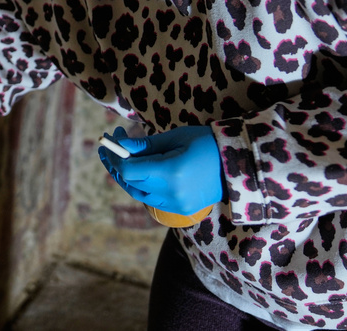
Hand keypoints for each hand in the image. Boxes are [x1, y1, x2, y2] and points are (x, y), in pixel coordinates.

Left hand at [98, 125, 222, 215]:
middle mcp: (171, 193)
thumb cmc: (206, 143)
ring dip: (127, 176)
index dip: (115, 156)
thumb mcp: (175, 138)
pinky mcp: (181, 209)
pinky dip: (141, 186)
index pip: (128, 170)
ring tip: (123, 156)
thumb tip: (120, 145)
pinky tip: (140, 170)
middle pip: (130, 182)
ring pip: (138, 193)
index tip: (108, 140)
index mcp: (170, 172)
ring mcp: (176, 205)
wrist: (238, 165)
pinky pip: (151, 199)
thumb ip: (145, 145)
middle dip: (116, 164)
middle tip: (111, 146)